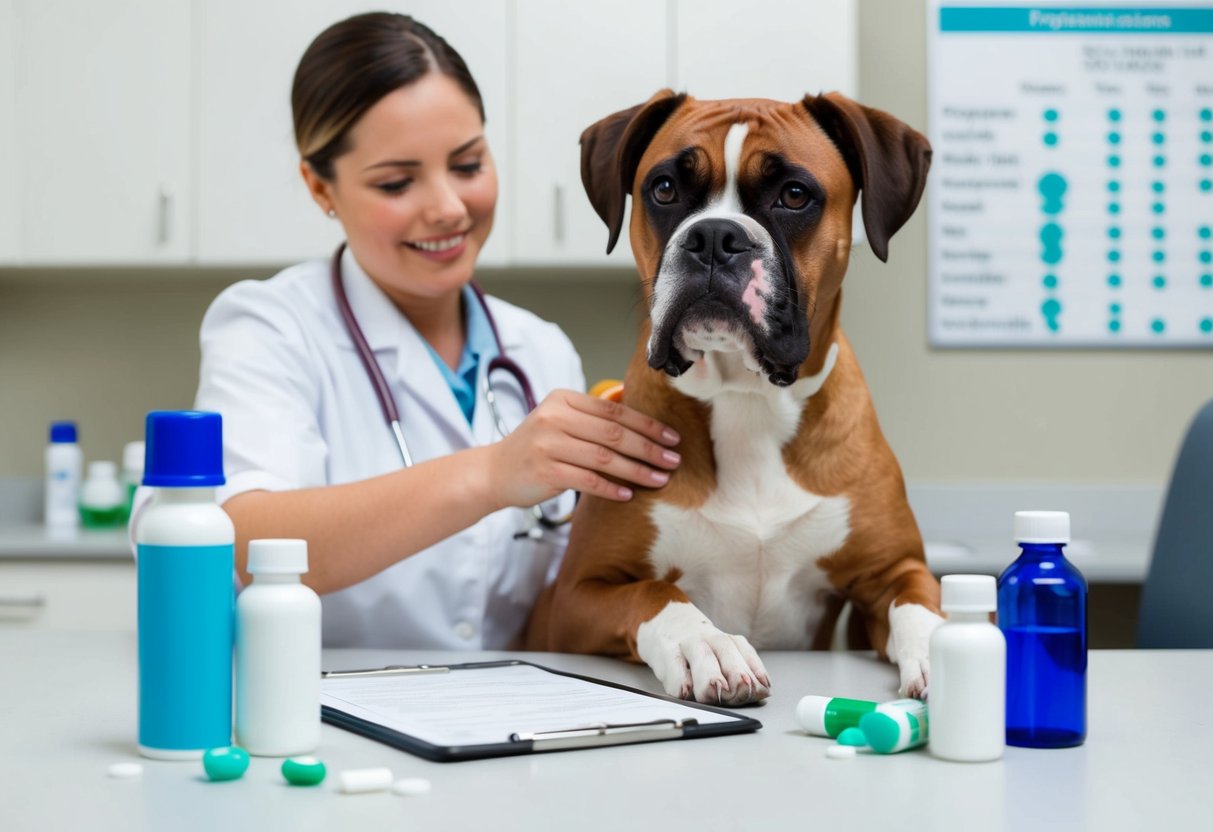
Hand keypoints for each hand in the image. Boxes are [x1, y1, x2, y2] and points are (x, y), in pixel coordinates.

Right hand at [487, 389, 680, 507]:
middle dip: (649, 447)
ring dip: (637, 470)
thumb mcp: (559, 420)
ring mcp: (548, 444)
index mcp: (563, 400)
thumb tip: (635, 407)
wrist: (494, 472)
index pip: (614, 410)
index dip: (647, 424)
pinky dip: (610, 488)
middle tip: (673, 460)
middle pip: (613, 433)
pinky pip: (587, 480)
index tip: (672, 437)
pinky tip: (629, 494)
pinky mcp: (545, 471)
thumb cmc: (536, 447)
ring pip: (604, 457)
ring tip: (659, 480)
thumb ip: (592, 415)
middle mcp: (554, 418)